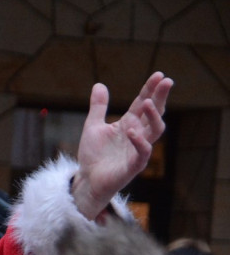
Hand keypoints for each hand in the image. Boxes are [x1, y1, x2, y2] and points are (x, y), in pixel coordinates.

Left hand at [72, 71, 172, 219]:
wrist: (87, 180)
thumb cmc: (93, 156)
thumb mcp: (93, 126)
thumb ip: (98, 107)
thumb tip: (99, 84)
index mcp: (129, 124)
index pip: (143, 103)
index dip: (150, 89)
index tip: (158, 74)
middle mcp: (137, 135)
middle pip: (154, 114)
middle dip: (160, 98)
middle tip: (166, 81)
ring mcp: (137, 150)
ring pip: (154, 131)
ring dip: (153, 116)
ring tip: (147, 102)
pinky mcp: (133, 166)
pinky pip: (142, 153)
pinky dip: (139, 142)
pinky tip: (132, 131)